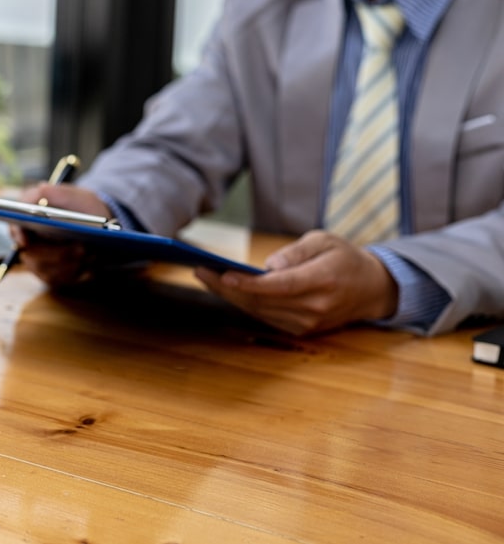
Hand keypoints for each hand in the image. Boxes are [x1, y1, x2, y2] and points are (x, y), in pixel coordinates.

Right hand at [12, 183, 112, 285]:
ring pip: (45, 270)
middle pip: (31, 255)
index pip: (15, 228)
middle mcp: (30, 241)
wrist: (101, 225)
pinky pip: (58, 280)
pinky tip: (89, 267)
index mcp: (29, 219)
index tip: (26, 241)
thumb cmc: (84, 207)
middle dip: (56, 254)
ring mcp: (39, 260)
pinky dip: (75, 273)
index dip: (18, 234)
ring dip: (69, 264)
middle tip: (80, 248)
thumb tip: (41, 189)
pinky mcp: (52, 274)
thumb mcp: (75, 195)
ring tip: (89, 254)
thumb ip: (57, 192)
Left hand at [194, 230, 398, 335]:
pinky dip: (244, 303)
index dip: (249, 283)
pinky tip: (226, 290)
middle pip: (262, 301)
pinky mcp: (302, 331)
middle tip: (200, 271)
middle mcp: (315, 307)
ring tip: (206, 278)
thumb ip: (296, 252)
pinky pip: (266, 317)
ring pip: (259, 311)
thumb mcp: (324, 241)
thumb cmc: (344, 258)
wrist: (371, 289)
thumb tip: (268, 266)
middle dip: (227, 287)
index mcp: (323, 281)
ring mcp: (308, 323)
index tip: (223, 274)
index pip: (279, 286)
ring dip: (230, 296)